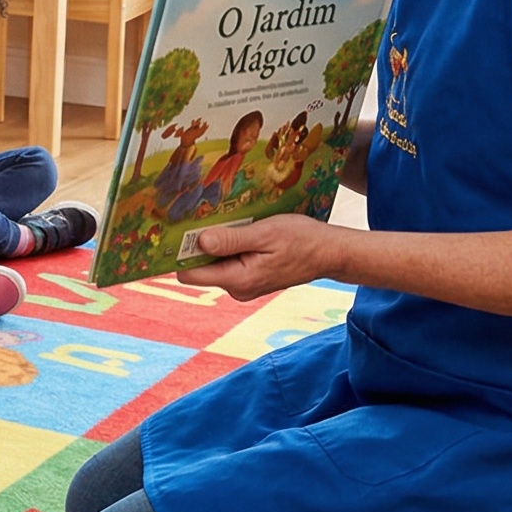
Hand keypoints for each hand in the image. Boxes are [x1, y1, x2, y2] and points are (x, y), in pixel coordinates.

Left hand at [177, 214, 340, 300]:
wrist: (330, 252)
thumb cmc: (302, 240)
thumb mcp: (265, 233)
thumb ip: (231, 240)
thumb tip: (200, 242)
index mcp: (238, 280)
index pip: (189, 274)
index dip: (181, 254)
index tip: (181, 232)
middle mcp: (237, 289)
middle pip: (199, 268)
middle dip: (201, 246)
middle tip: (212, 221)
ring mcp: (244, 286)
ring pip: (214, 265)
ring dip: (218, 246)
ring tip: (235, 226)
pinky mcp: (250, 279)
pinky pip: (228, 264)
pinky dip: (230, 249)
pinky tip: (244, 234)